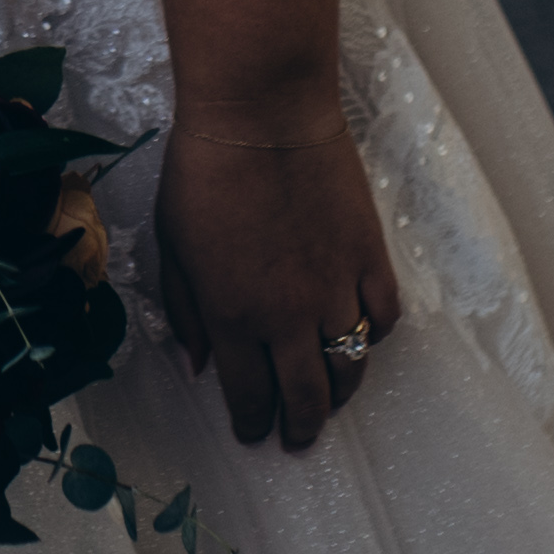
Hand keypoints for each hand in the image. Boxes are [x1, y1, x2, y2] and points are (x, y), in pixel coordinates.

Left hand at [147, 76, 399, 451]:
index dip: (253, 423)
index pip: (249, 396)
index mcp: (232, 316)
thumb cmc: (204, 170)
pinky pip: (382, 317)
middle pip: (305, 397)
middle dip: (300, 428)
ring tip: (330, 401)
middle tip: (297, 439)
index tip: (252, 433)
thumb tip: (198, 364)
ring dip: (339, 393)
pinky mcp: (368, 256)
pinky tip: (359, 336)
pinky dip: (372, 336)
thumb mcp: (171, 245)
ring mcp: (334, 288)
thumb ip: (185, 311)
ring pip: (349, 366)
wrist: (261, 114)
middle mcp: (287, 315)